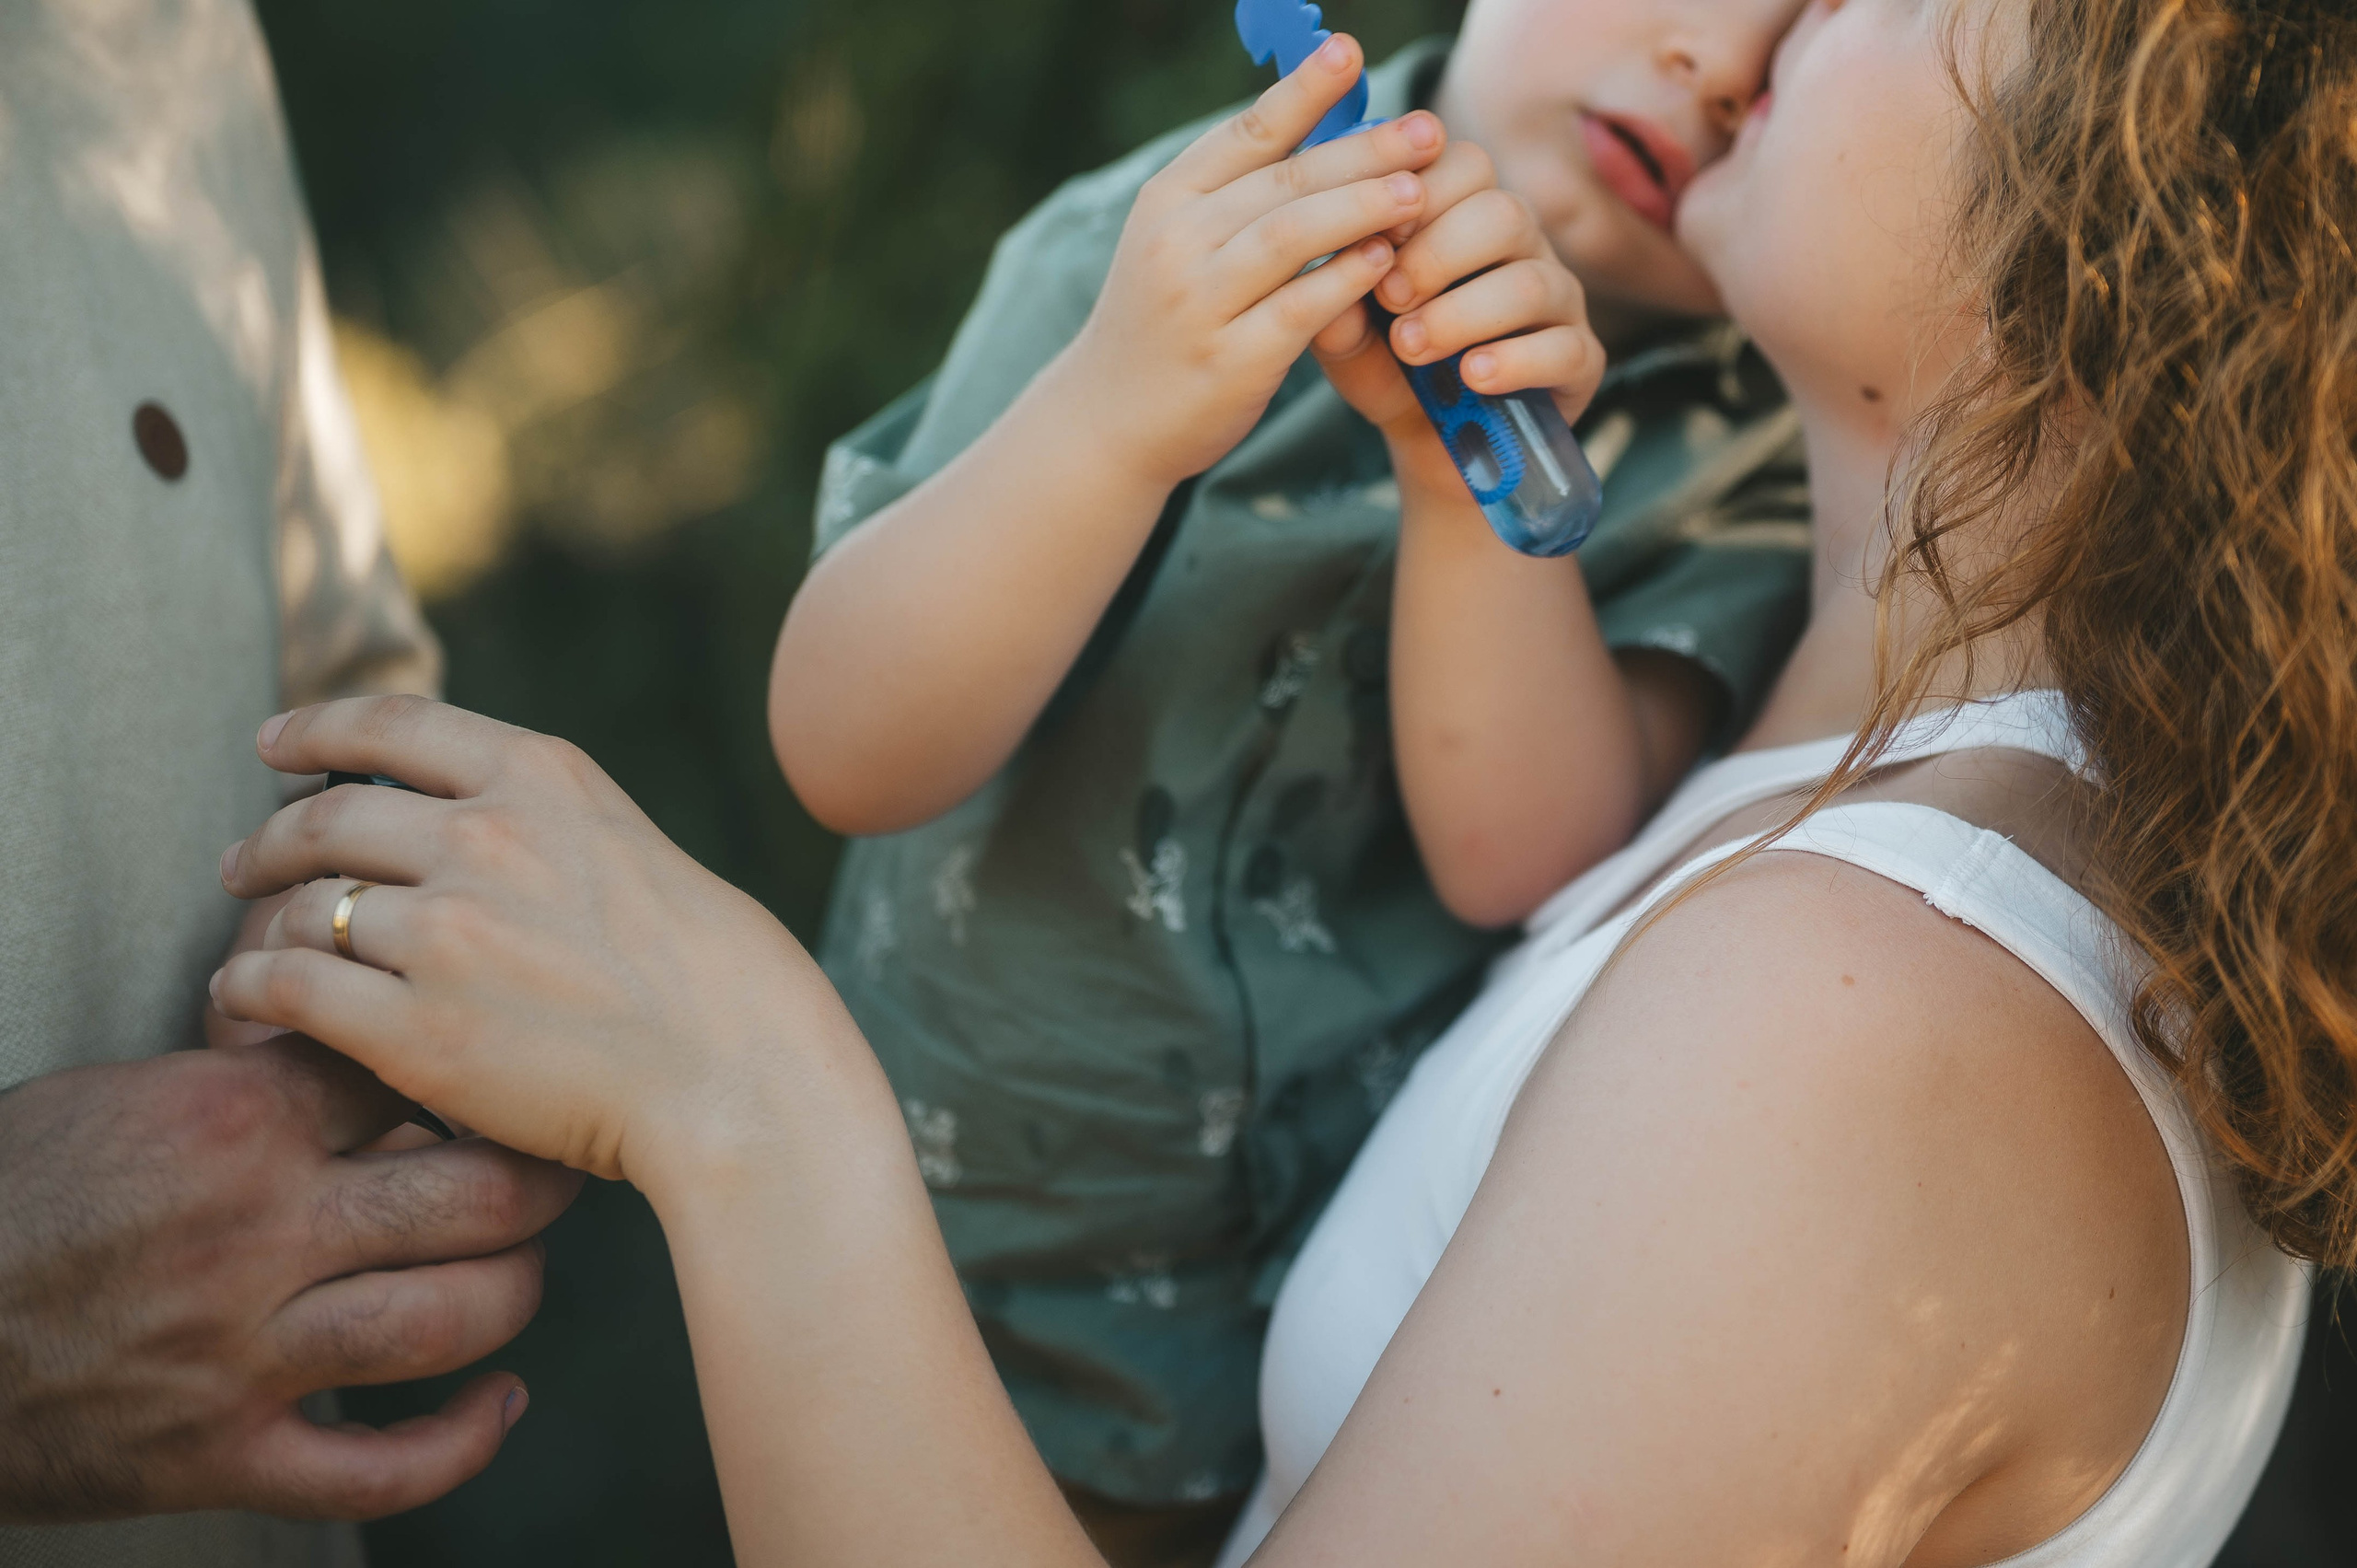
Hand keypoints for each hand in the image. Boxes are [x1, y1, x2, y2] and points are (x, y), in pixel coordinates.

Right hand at [0, 1035, 579, 1521]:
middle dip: (540, 1180)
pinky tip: (499, 1402)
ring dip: (515, 1295)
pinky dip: (458, 1444)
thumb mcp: (128, 1096)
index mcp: (233, 1125)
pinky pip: (378, 1470)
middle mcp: (258, 1234)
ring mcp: (245, 1353)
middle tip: (560, 1169)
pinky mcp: (224, 1455)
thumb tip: (371, 1060)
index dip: (469, 1075)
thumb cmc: (18, 1194)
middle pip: (472, 1197)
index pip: (409, 1075)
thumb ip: (254, 1081)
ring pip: (447, 1321)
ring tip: (523, 1270)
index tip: (496, 1080)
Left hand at [211, 698, 871, 1191]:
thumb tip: (471, 824)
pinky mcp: (416, 1029)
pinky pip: (287, 987)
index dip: (315, 727)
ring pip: (303, 908)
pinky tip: (241, 998)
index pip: (392, 724)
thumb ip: (547, 826)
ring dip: (265, 926)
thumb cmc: (715, 979)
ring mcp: (445, 931)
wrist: (739, 1075)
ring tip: (255, 949)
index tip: (274, 743)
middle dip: (271, 840)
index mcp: (543, 777)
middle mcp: (484, 836)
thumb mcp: (632, 848)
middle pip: (326, 816)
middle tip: (245, 865)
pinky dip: (248, 988)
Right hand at [1053, 34, 1449, 488]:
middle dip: (1363, 150)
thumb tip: (1325, 131)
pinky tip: (1384, 259)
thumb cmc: (1165, 322)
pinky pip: (1299, 308)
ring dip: (1361, 207)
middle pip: (1283, 179)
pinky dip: (1344, 279)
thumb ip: (1238, 195)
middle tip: (1427, 131)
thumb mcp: (1178, 244)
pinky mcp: (1230, 360)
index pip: (1246, 131)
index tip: (1350, 52)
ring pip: (1291, 234)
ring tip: (1418, 190)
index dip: (1302, 90)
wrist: (1108, 419)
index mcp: (1167, 200)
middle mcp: (1177, 242)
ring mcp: (1200, 302)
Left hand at [1313, 139, 1605, 492]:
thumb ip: (1333, 302)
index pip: (1462, 164)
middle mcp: (1521, 247)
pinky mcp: (1580, 359)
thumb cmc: (1389, 370)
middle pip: (1502, 212)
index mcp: (1466, 216)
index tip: (1374, 235)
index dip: (1418, 191)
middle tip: (1388, 297)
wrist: (1427, 446)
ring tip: (1412, 347)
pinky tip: (1472, 377)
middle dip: (1437, 253)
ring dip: (1462, 313)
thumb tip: (1321, 268)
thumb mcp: (1348, 336)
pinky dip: (1513, 361)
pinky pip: (1563, 348)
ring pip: (1531, 281)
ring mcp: (1558, 301)